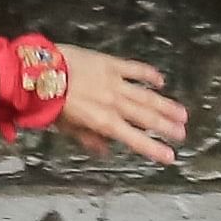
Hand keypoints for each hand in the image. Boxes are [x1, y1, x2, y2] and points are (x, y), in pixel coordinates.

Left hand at [54, 45, 188, 165]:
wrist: (37, 73)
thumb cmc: (47, 104)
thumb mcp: (66, 128)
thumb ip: (88, 138)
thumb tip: (106, 151)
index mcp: (103, 122)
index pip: (135, 139)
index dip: (154, 149)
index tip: (171, 157)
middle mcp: (114, 104)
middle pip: (146, 118)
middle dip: (167, 127)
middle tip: (182, 134)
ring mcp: (114, 82)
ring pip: (146, 96)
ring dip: (166, 105)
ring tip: (182, 113)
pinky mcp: (110, 64)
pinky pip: (134, 69)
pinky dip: (149, 75)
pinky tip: (161, 81)